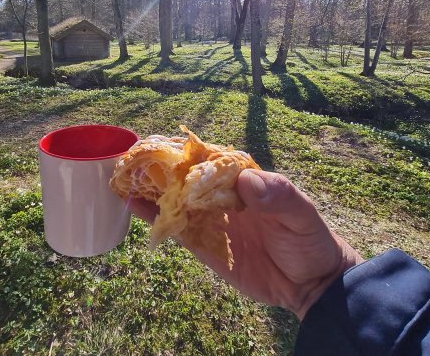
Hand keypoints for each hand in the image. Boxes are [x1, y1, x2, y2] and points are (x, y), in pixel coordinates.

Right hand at [128, 169, 363, 318]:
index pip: (211, 159)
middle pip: (186, 177)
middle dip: (159, 166)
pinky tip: (132, 207)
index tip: (161, 144)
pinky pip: (176, 229)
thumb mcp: (301, 214)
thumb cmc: (308, 240)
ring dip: (150, 189)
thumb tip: (247, 181)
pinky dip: (154, 218)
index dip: (186, 151)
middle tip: (129, 158)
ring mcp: (210, 220)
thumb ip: (278, 195)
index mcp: (243, 180)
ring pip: (175, 200)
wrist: (309, 284)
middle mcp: (222, 196)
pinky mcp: (203, 245)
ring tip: (120, 178)